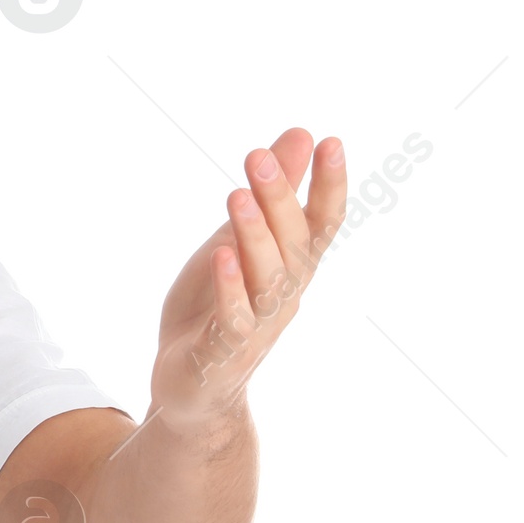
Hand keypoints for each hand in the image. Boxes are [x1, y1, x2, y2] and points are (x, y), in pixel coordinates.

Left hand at [150, 128, 345, 435]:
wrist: (193, 389)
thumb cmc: (218, 306)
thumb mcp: (241, 241)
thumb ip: (273, 194)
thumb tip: (301, 134)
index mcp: (291, 269)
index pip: (320, 224)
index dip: (328, 186)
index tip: (331, 141)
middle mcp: (284, 296)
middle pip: (292, 245)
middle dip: (278, 200)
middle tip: (259, 156)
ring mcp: (257, 326)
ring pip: (266, 279)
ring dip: (254, 237)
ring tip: (237, 195)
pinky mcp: (222, 352)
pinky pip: (233, 319)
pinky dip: (230, 289)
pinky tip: (220, 256)